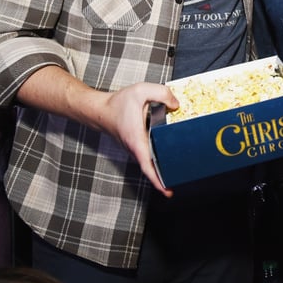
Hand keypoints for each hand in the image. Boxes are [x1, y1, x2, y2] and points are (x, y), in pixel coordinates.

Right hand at [99, 81, 179, 196]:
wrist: (99, 109)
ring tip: (181, 171)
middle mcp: (135, 148)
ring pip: (150, 161)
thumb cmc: (117, 103)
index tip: (167, 191)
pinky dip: (158, 159)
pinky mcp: (135, 145)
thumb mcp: (141, 91)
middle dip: (166, 178)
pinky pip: (148, 155)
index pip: (147, 165)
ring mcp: (135, 148)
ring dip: (163, 168)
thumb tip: (177, 105)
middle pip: (152, 168)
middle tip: (184, 181)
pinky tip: (170, 156)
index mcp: (137, 140)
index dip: (157, 180)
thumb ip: (162, 94)